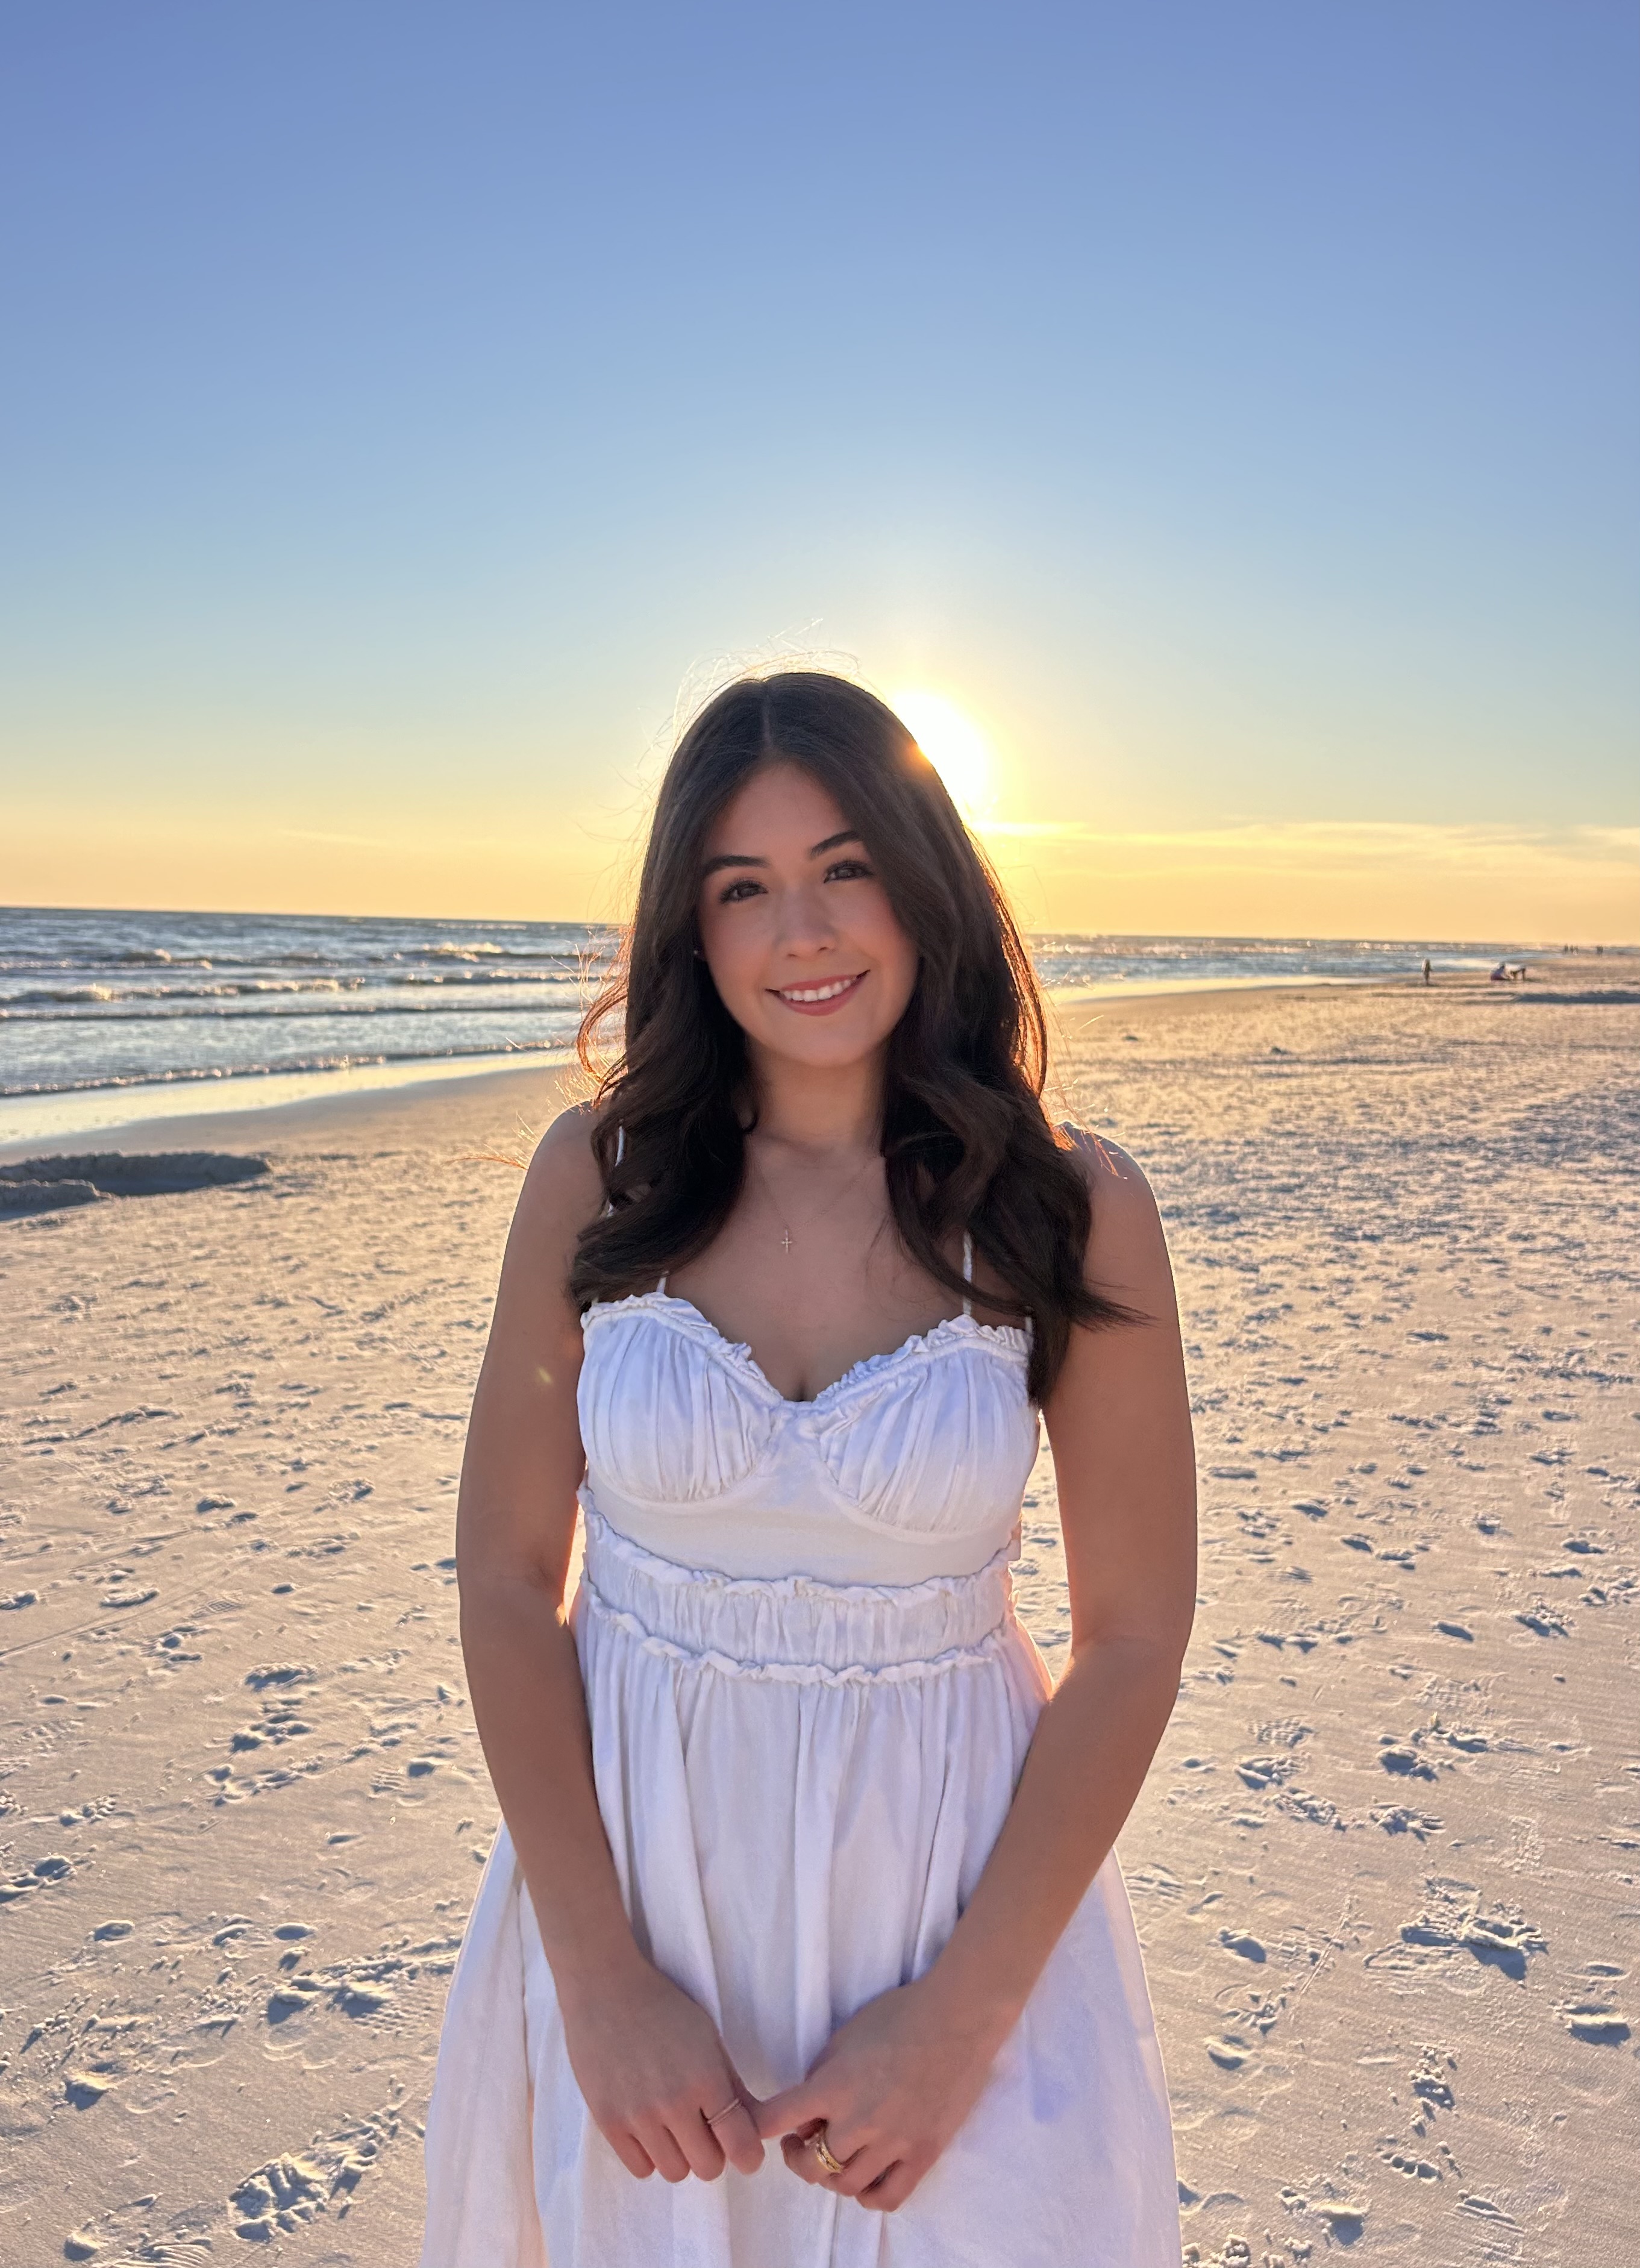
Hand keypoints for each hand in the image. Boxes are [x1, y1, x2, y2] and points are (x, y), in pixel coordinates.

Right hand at [557, 1955, 763, 2182]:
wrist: (605, 1988)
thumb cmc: (663, 2007)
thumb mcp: (708, 2038)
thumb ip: (732, 2086)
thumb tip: (755, 2129)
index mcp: (705, 2077)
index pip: (740, 2144)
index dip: (748, 2155)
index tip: (746, 2153)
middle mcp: (673, 2102)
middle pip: (708, 2168)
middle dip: (712, 2153)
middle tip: (703, 2131)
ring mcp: (638, 2115)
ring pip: (674, 2173)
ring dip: (679, 2155)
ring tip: (671, 2124)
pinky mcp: (607, 2122)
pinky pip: (640, 2169)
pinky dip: (649, 2155)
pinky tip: (648, 2127)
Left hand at [757, 1972, 1012, 2211]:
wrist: (957, 2019)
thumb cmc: (898, 2016)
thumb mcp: (844, 2037)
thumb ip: (820, 2077)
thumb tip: (808, 2115)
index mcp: (833, 2085)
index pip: (775, 2119)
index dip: (757, 2127)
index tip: (755, 2128)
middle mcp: (859, 2120)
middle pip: (810, 2165)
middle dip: (797, 2156)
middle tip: (801, 2140)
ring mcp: (893, 2142)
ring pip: (845, 2186)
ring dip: (831, 2176)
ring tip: (835, 2155)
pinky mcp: (923, 2154)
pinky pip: (887, 2198)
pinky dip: (868, 2196)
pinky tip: (865, 2178)